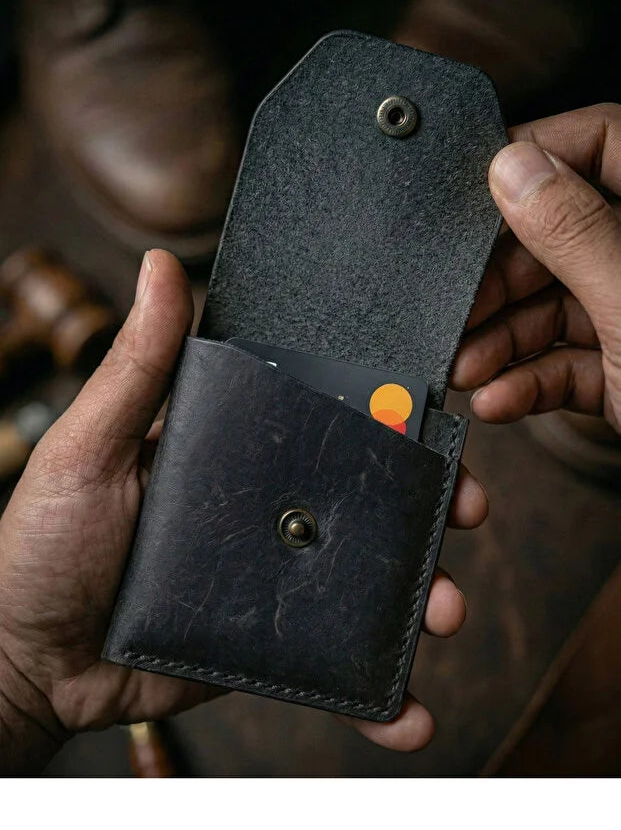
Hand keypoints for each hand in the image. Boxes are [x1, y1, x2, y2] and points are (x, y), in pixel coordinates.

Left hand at [0, 250, 486, 774]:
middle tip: (465, 512)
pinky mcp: (268, 650)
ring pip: (365, 585)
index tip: (438, 423)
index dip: (391, 423)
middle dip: (427, 508)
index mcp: (235, 453)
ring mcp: (272, 584)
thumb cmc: (44, 541)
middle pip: (366, 504)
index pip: (328, 427)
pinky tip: (411, 712)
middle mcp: (265, 514)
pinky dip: (377, 697)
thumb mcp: (90, 445)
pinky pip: (334, 670)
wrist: (24, 660)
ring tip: (443, 611)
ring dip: (419, 596)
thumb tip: (162, 266)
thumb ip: (137, 367)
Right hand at [452, 103, 620, 433]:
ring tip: (463, 369)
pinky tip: (497, 400)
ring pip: (556, 304)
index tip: (476, 195)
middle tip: (457, 310)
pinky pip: (569, 361)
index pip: (603, 143)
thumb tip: (514, 167)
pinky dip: (529, 382)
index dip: (535, 159)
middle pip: (560, 234)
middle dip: (501, 279)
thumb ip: (576, 233)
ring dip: (501, 340)